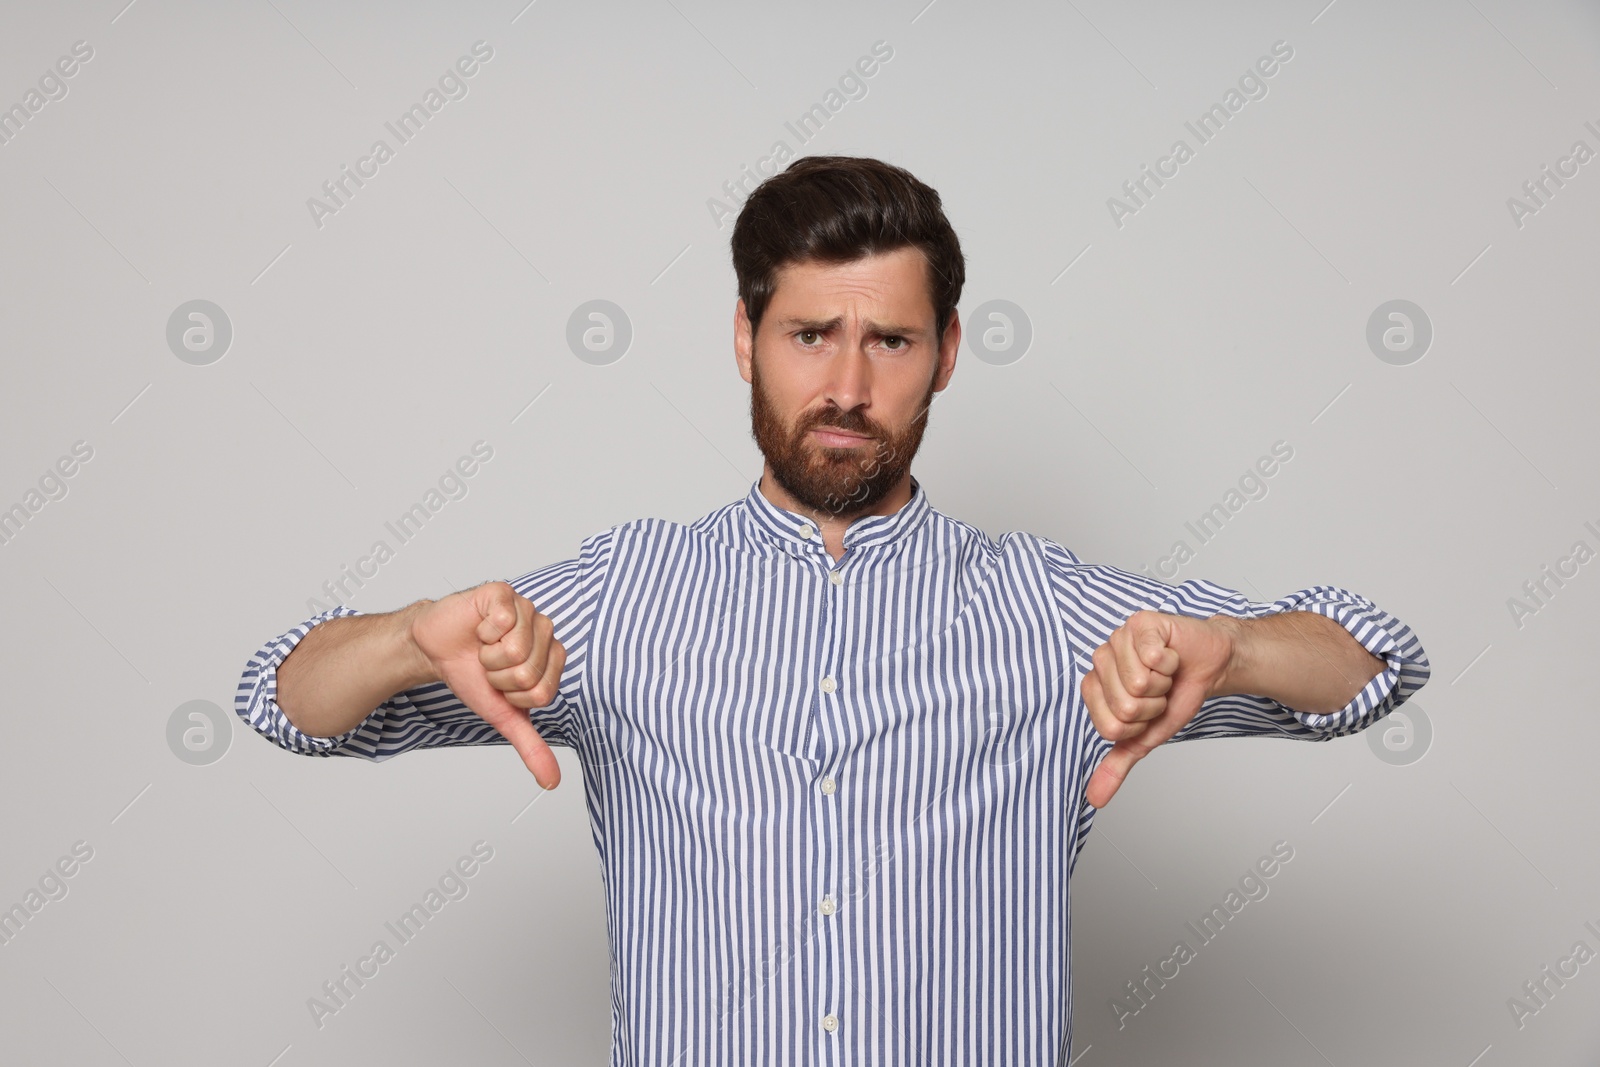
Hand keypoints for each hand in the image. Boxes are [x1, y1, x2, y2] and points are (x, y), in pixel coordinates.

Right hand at [409, 581, 567, 789]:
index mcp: (553, 659)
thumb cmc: (472, 676)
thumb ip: (531, 745)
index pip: (542, 692)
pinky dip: (481, 632)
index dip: (512, 695)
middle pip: (528, 672)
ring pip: (515, 649)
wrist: (436, 650)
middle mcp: (546, 631)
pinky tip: (479, 628)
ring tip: (483, 647)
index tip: (501, 685)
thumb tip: (552, 782)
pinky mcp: (505, 592)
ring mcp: (527, 609)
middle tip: (489, 665)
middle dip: (498, 677)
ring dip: (488, 656)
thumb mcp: (503, 715)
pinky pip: (501, 622)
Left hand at [1082, 610, 1235, 807]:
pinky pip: (1152, 656)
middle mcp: (1100, 660)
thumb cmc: (1175, 695)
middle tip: (1160, 690)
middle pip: (1124, 705)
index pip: (1109, 726)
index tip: (1148, 711)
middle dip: (1153, 705)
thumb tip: (1096, 799)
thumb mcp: (1145, 736)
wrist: (1208, 666)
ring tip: (1165, 673)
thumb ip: (1117, 764)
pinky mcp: (1140, 623)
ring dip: (1163, 683)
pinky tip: (1170, 655)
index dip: (1138, 725)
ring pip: (1138, 682)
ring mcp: (1117, 638)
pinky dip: (1171, 663)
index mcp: (1094, 687)